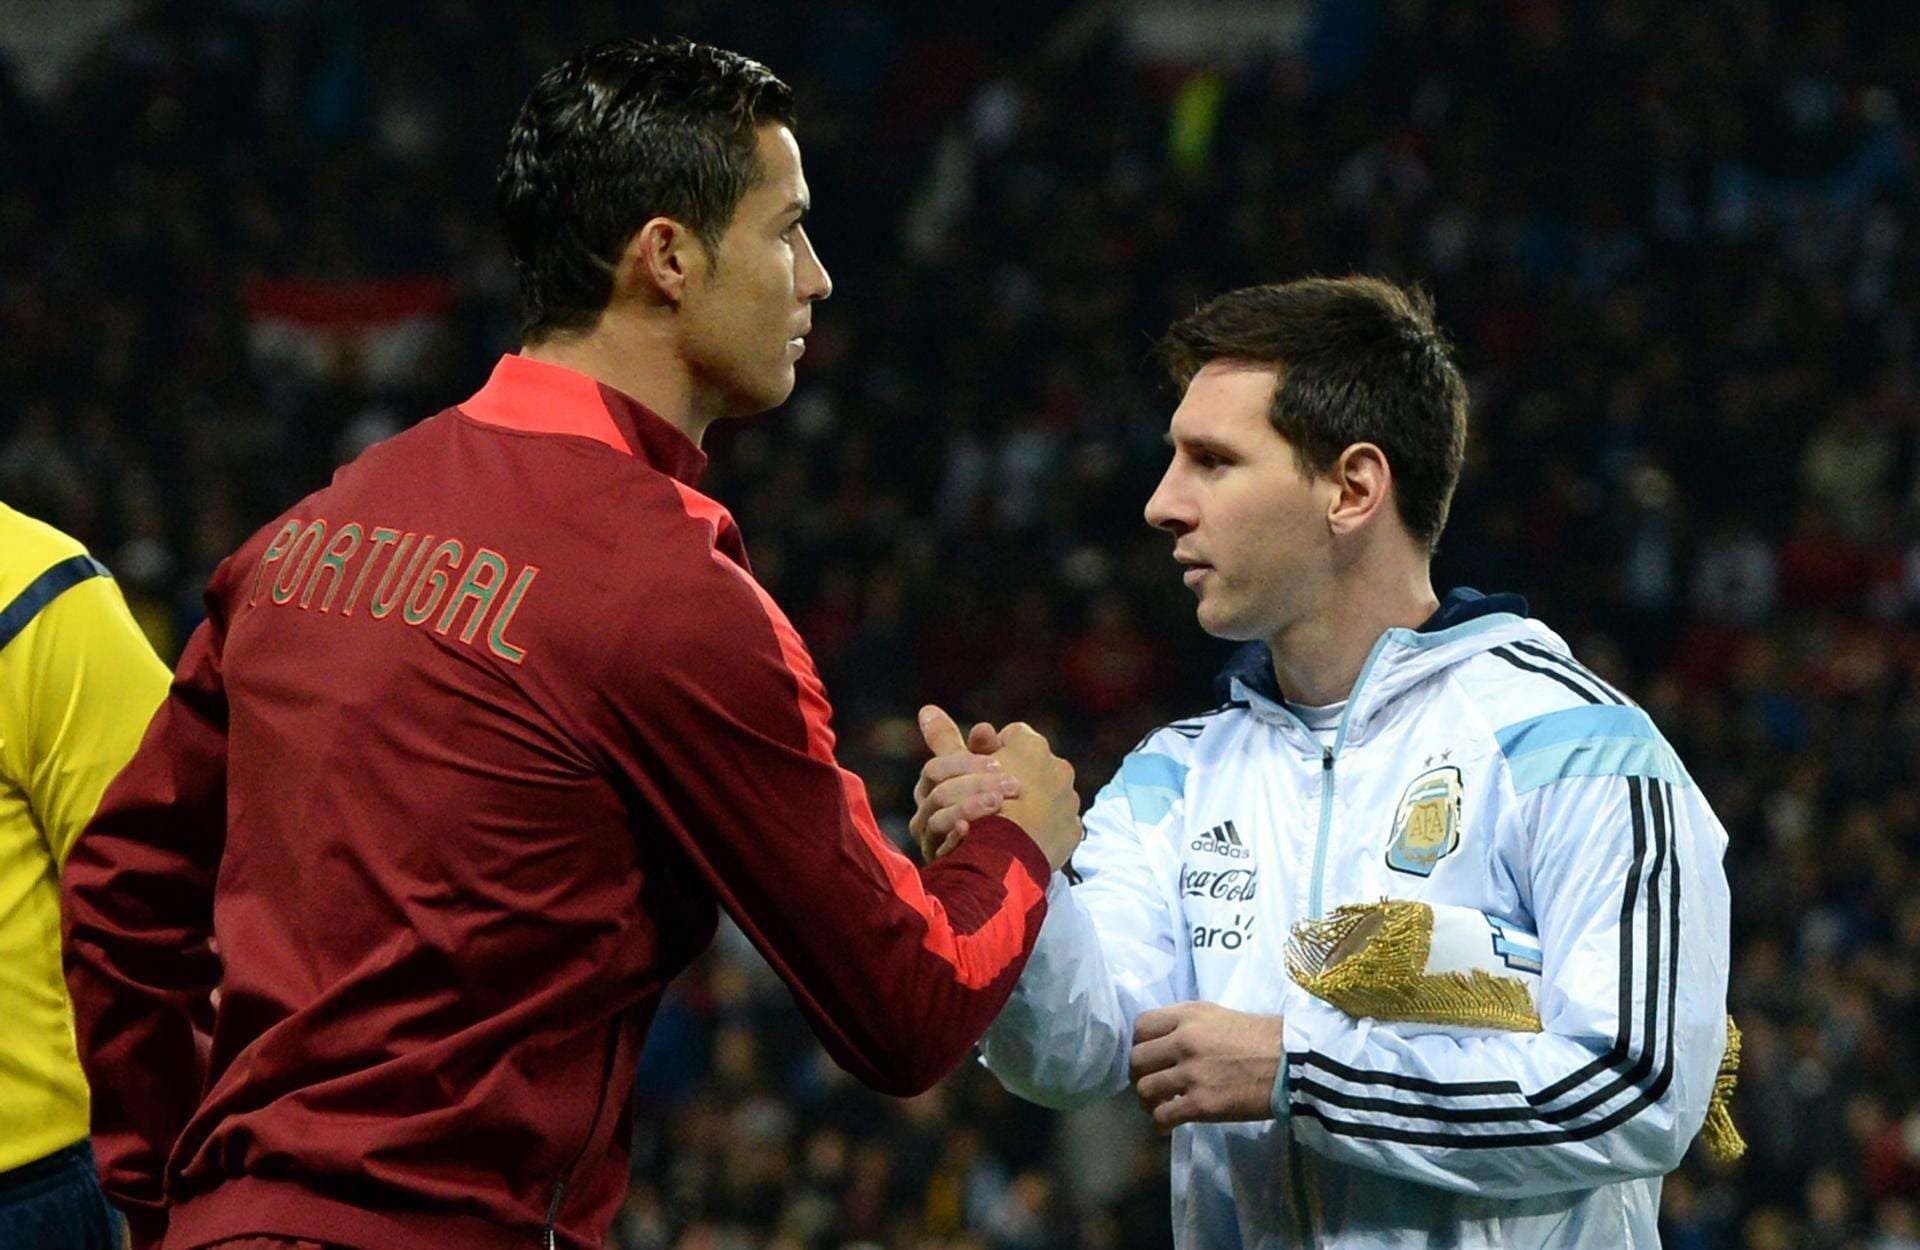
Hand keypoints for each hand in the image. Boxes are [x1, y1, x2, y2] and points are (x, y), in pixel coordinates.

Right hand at [909, 706, 1081, 871]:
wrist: (1005, 856)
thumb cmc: (976, 804)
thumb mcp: (954, 769)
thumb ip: (944, 738)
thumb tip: (927, 709)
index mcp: (1031, 745)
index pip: (1011, 736)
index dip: (991, 752)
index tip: (982, 768)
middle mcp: (1059, 767)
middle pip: (1030, 767)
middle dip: (1010, 777)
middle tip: (994, 797)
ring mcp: (1070, 801)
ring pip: (1046, 796)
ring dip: (1028, 804)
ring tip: (1004, 819)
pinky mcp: (1072, 831)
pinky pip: (1057, 825)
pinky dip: (1042, 830)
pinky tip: (1022, 839)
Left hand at [1129, 1002, 1284, 1130]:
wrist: (1295, 1062)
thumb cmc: (1264, 1037)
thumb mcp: (1219, 1015)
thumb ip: (1190, 1025)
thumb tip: (1168, 1041)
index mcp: (1188, 1015)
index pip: (1141, 1026)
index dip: (1140, 1043)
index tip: (1150, 1056)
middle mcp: (1183, 1040)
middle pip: (1137, 1060)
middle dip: (1141, 1074)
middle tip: (1152, 1083)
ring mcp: (1191, 1073)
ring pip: (1145, 1089)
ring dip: (1149, 1100)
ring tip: (1161, 1104)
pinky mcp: (1201, 1104)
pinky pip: (1163, 1116)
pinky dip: (1161, 1122)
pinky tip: (1169, 1123)